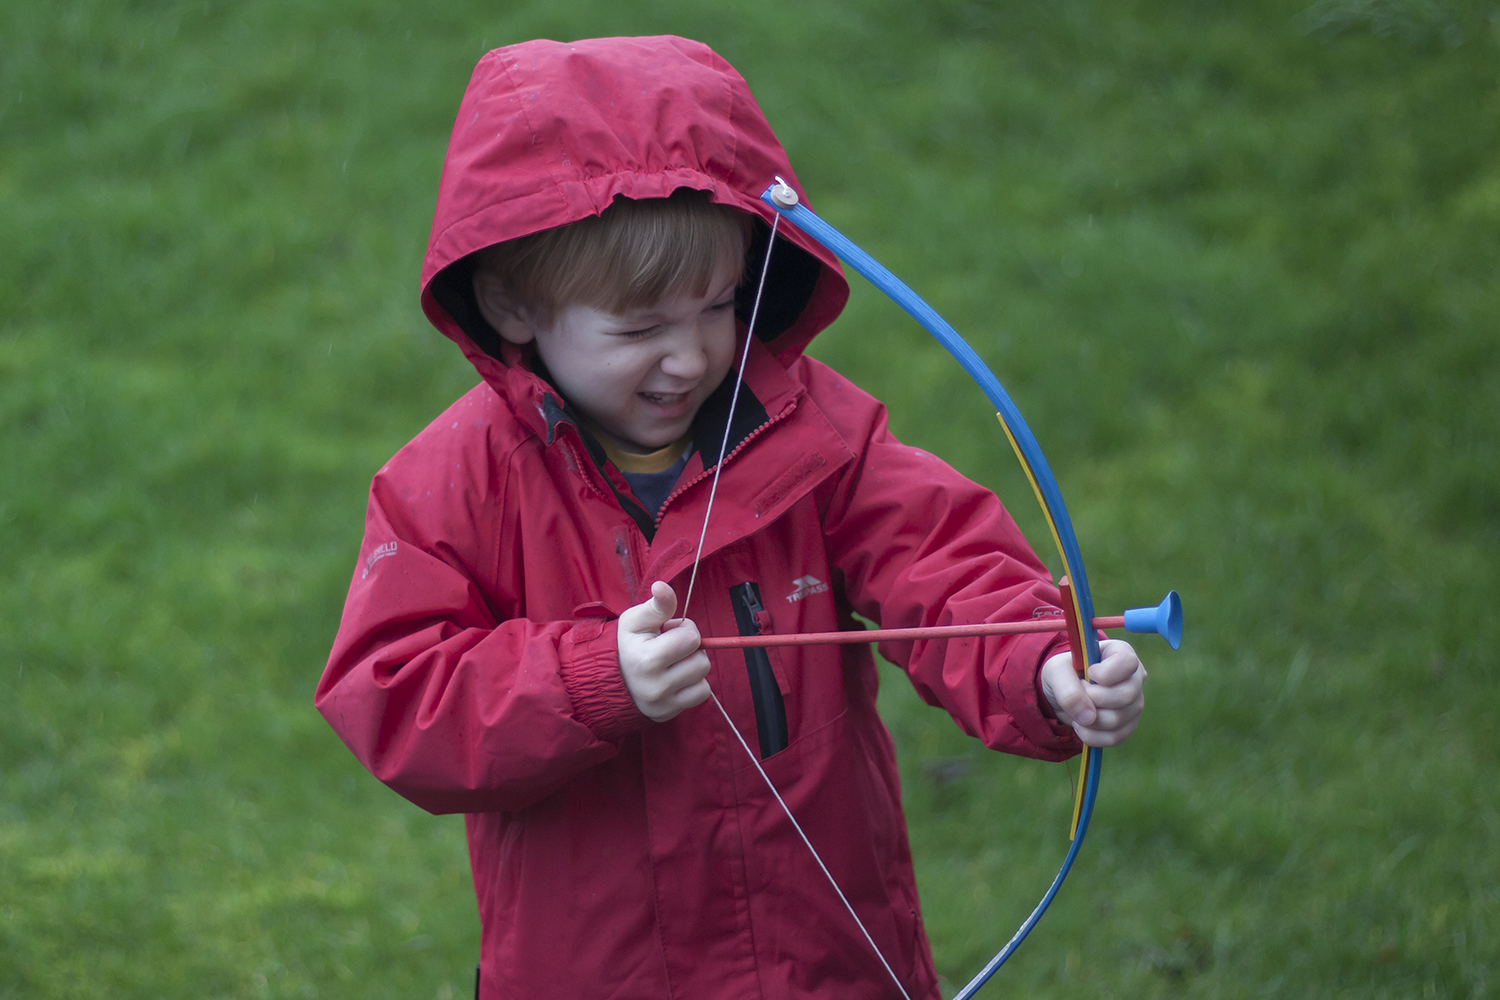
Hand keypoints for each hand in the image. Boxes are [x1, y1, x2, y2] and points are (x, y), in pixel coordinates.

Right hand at [617, 581, 712, 722]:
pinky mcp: (667, 714)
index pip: (692, 638)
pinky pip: (700, 695)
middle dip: (690, 649)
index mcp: (647, 659)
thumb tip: (663, 587)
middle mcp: (656, 686)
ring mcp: (662, 704)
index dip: (684, 630)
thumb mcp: (636, 619)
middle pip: (702, 661)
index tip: (668, 631)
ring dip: (693, 667)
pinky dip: (693, 685)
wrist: (605, 678)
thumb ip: (657, 604)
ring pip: (704, 679)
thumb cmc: (625, 644)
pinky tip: (676, 678)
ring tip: (672, 663)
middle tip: (670, 648)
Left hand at [1040, 639, 1145, 746]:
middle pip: (1125, 695)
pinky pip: (1115, 738)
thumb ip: (1068, 689)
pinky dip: (1092, 736)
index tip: (1088, 674)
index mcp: (1121, 653)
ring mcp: (1135, 703)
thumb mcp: (1056, 671)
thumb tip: (1088, 717)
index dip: (1106, 673)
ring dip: (1088, 720)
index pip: (1127, 662)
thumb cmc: (1065, 673)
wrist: (1063, 693)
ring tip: (1076, 710)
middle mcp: (1134, 678)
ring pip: (1118, 719)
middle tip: (1078, 694)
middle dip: (1092, 699)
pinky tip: (1081, 725)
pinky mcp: (1129, 725)